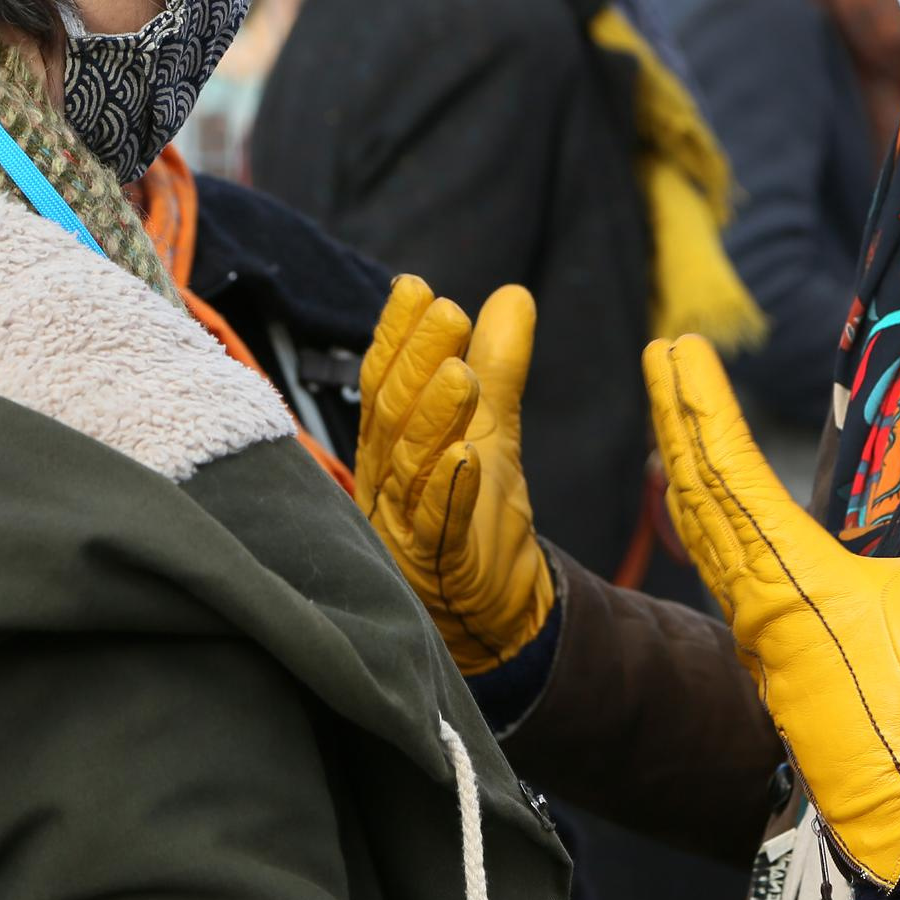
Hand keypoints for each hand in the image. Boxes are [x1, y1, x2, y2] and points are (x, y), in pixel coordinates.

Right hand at [358, 277, 555, 674]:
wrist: (493, 612)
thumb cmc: (479, 514)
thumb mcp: (494, 428)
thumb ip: (499, 365)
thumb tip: (513, 294)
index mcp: (393, 442)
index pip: (387, 379)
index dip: (397, 334)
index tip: (415, 286)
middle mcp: (388, 479)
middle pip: (393, 414)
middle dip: (416, 361)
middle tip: (446, 313)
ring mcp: (404, 525)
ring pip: (411, 466)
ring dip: (433, 419)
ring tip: (458, 376)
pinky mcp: (435, 567)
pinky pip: (437, 527)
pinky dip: (448, 492)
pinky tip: (462, 458)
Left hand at [644, 335, 899, 888]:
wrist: (886, 789)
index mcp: (786, 569)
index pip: (730, 469)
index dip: (703, 405)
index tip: (680, 349)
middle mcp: (751, 585)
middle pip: (698, 481)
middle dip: (675, 410)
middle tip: (659, 348)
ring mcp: (746, 612)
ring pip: (697, 517)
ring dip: (679, 453)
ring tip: (665, 399)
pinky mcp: (755, 634)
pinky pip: (709, 555)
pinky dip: (694, 509)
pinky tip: (690, 495)